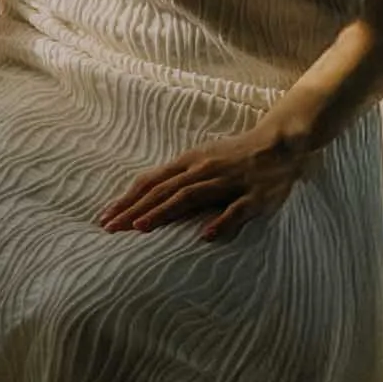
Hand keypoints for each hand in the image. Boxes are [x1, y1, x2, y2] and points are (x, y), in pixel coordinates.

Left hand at [98, 119, 315, 243]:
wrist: (277, 144)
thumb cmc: (233, 157)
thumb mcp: (201, 162)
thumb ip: (177, 179)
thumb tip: (145, 198)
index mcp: (188, 162)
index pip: (150, 181)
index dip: (127, 199)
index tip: (105, 216)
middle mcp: (203, 169)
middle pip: (163, 190)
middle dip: (135, 210)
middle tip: (111, 228)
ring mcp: (227, 182)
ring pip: (190, 197)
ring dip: (163, 212)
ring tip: (141, 228)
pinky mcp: (253, 196)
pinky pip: (235, 210)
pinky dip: (220, 222)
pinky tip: (205, 236)